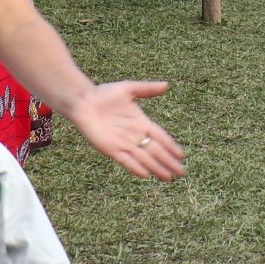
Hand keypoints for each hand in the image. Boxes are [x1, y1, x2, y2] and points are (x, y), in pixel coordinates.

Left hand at [65, 80, 185, 181]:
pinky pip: (126, 160)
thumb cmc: (103, 94)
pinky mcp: (110, 149)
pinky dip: (136, 167)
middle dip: (168, 162)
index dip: (171, 146)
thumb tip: (167, 85)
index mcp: (141, 122)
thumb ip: (147, 89)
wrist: (82, 102)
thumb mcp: (128, 88)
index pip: (160, 137)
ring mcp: (123, 143)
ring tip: (168, 178)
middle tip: (181, 172)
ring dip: (156, 168)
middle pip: (155, 151)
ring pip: (144, 158)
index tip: (181, 156)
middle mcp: (134, 135)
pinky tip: (146, 175)